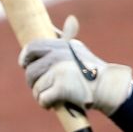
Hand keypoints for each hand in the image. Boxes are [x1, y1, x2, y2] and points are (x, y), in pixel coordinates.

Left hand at [18, 16, 132, 113]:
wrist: (108, 89)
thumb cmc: (92, 71)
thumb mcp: (78, 50)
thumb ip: (64, 39)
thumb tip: (54, 27)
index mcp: (61, 46)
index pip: (33, 46)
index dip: (25, 56)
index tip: (24, 64)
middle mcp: (59, 56)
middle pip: (31, 71)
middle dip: (33, 82)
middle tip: (42, 88)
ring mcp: (59, 72)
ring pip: (36, 87)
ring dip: (40, 95)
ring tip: (51, 97)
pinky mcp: (61, 88)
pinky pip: (42, 98)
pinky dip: (45, 104)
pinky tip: (52, 104)